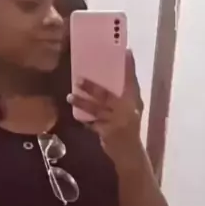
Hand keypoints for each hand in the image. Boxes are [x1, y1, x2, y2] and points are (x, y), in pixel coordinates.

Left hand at [68, 49, 143, 163]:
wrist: (130, 154)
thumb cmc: (130, 128)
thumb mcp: (134, 109)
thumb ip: (127, 94)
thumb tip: (118, 75)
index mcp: (134, 101)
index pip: (131, 81)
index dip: (129, 67)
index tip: (126, 52)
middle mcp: (127, 110)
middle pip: (108, 95)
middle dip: (93, 87)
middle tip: (78, 78)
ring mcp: (116, 122)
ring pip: (97, 109)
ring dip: (82, 102)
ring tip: (70, 96)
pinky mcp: (107, 133)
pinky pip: (92, 124)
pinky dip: (84, 120)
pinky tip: (75, 115)